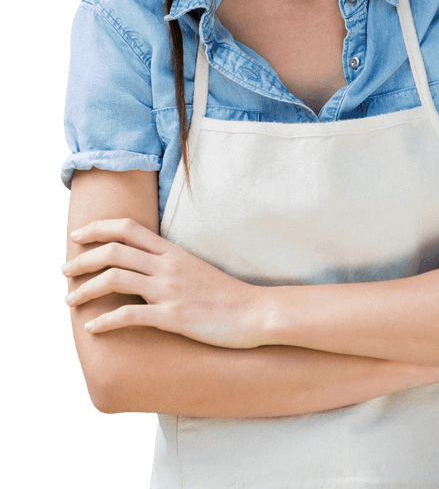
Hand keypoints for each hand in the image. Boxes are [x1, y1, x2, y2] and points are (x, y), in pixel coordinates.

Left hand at [63, 218, 263, 347]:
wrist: (254, 313)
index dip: (98, 228)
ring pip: (115, 279)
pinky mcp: (173, 316)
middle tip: (65, 271)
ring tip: (69, 301)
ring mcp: (170, 290)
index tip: (78, 237)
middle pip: (114, 251)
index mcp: (173, 252)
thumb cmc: (225, 294)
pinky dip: (105, 321)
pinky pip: (129, 315)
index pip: (129, 229)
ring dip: (85, 290)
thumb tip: (140, 265)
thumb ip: (168, 264)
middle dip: (82, 260)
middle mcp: (168, 266)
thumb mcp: (195, 269)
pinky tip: (92, 328)